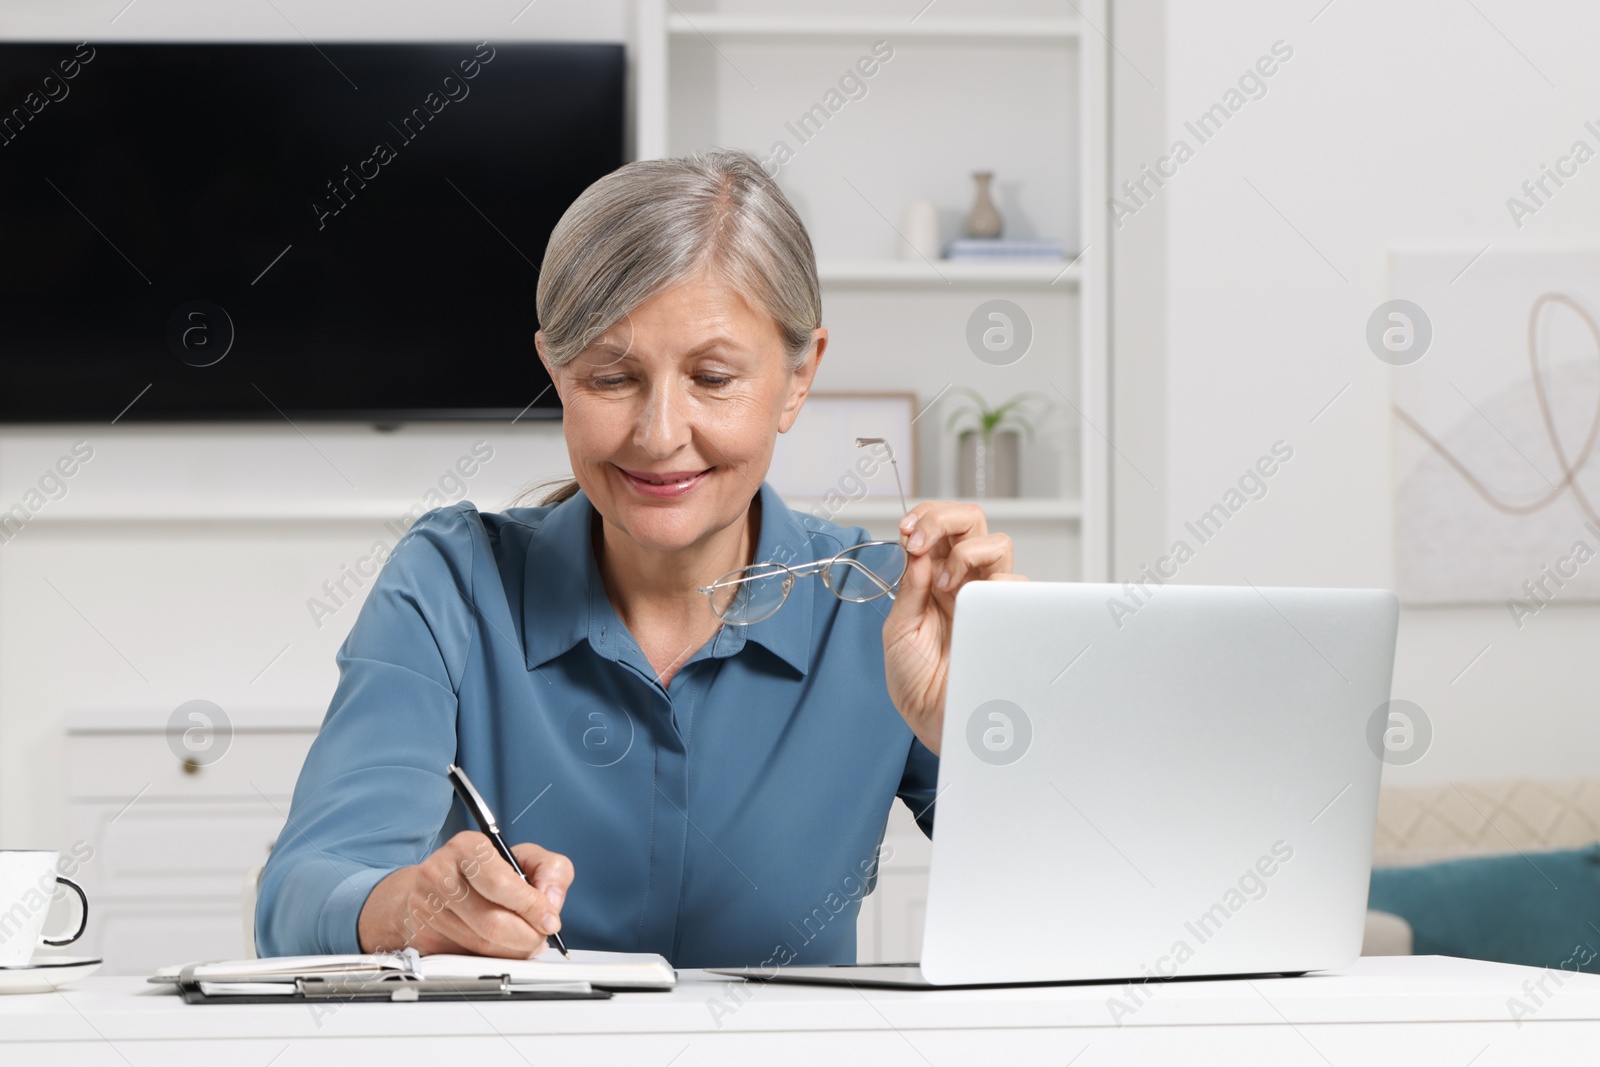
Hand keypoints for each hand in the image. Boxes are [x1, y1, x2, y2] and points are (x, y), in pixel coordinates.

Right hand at [357, 830, 572, 956]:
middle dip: (527, 937)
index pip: (501, 883)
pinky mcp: (422, 936)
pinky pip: (466, 958)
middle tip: (541, 937)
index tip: (549, 920)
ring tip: (525, 943)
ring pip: (481, 945)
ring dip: (513, 951)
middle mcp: (439, 874)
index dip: (531, 906)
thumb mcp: (524, 857)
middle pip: (492, 922)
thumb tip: (552, 900)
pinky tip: (501, 947)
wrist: (433, 885)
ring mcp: (426, 908)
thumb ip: (551, 870)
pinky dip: (492, 959)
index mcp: (466, 847)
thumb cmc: (483, 872)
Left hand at [882, 501, 1027, 754]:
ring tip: (945, 584)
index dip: (925, 517)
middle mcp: (962, 581)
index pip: (938, 528)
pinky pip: (1016, 583)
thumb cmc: (916, 682)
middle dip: (945, 518)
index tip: (907, 530)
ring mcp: (987, 596)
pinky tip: (972, 607)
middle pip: (971, 522)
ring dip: (968, 552)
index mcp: (932, 579)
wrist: (938, 721)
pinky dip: (994, 584)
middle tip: (922, 540)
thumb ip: (909, 589)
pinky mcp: (1008, 615)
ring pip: (998, 544)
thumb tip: (919, 552)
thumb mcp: (899, 631)